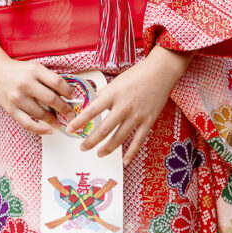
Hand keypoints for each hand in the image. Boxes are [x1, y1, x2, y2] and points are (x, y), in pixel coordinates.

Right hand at [0, 40, 74, 135]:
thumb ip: (49, 78)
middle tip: (71, 114)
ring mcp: (17, 98)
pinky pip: (27, 123)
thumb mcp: (35, 68)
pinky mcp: (11, 109)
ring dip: (53, 121)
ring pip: (40, 113)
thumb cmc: (19, 71)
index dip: (68, 91)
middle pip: (51, 99)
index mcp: (35, 71)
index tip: (72, 97)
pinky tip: (48, 131)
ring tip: (60, 123)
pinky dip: (39, 130)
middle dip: (64, 109)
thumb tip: (66, 94)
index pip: (57, 82)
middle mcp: (26, 84)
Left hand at [67, 46, 193, 165]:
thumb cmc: (138, 74)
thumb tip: (91, 104)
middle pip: (103, 130)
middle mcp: (124, 106)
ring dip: (107, 149)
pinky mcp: (148, 121)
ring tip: (99, 153)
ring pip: (119, 138)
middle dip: (91, 141)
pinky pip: (138, 140)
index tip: (70, 130)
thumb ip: (104, 94)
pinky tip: (125, 161)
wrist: (161, 71)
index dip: (79, 122)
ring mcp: (137, 115)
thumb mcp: (116, 81)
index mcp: (114, 94)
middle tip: (82, 147)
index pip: (91, 112)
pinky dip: (131, 152)